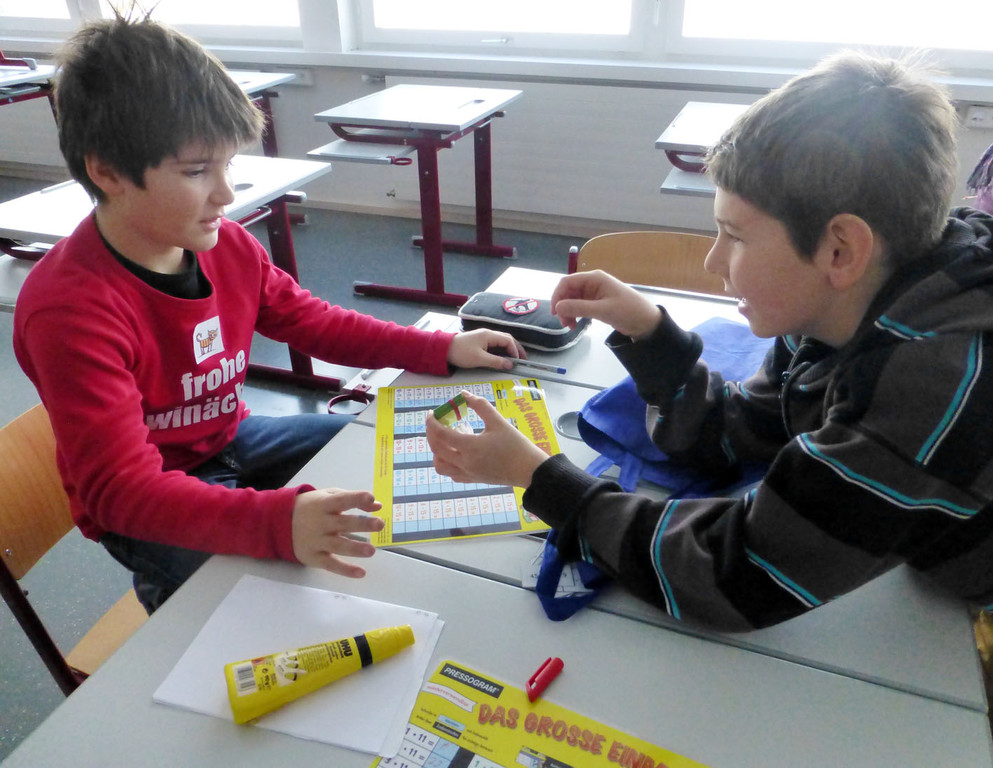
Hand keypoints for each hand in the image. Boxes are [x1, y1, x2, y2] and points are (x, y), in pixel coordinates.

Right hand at [291, 488, 383, 576]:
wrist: (280, 523)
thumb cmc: (312, 507)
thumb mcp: (328, 497)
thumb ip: (353, 499)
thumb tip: (377, 505)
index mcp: (324, 504)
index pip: (342, 500)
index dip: (356, 498)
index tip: (370, 497)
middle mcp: (321, 522)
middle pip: (343, 523)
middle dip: (362, 524)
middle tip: (380, 524)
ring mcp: (316, 541)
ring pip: (338, 546)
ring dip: (355, 548)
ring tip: (371, 550)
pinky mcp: (314, 557)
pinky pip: (331, 565)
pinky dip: (345, 570)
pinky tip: (361, 573)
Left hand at [425, 390, 549, 488]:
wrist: (529, 470)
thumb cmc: (516, 444)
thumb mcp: (498, 421)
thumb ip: (480, 406)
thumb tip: (464, 394)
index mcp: (470, 447)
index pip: (441, 435)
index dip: (432, 423)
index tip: (431, 413)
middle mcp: (465, 463)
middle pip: (437, 449)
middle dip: (431, 434)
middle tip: (435, 422)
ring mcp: (468, 473)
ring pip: (440, 465)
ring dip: (437, 451)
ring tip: (447, 438)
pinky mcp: (473, 479)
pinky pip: (451, 473)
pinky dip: (447, 462)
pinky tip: (457, 452)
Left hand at [446, 328, 525, 369]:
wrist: (443, 349)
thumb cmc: (461, 353)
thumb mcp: (480, 359)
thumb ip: (496, 362)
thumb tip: (510, 364)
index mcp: (489, 335)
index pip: (508, 340)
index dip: (515, 350)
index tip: (518, 361)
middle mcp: (488, 333)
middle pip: (506, 338)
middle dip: (516, 348)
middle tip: (523, 358)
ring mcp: (483, 337)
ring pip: (501, 341)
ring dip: (509, 349)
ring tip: (515, 358)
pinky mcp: (479, 341)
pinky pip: (494, 344)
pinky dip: (501, 350)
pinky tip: (503, 357)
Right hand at [551, 270, 661, 338]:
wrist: (647, 322)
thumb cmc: (628, 311)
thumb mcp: (603, 310)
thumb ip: (579, 307)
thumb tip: (558, 307)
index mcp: (594, 278)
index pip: (567, 282)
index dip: (557, 295)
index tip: (554, 312)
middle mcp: (592, 283)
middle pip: (568, 291)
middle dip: (563, 306)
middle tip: (564, 324)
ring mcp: (594, 293)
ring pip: (572, 299)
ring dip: (568, 312)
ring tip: (570, 326)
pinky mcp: (597, 303)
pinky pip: (579, 306)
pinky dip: (575, 314)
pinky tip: (576, 324)